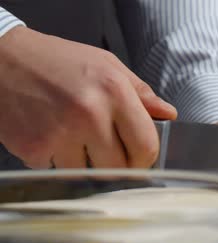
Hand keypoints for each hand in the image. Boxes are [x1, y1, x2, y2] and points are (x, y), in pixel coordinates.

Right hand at [0, 27, 176, 168]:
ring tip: (72, 133)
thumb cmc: (56, 61)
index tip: (138, 158)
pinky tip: (50, 134)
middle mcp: (89, 115)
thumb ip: (141, 93)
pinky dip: (56, 159)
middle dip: (116, 164)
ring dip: (83, 162)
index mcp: (114, 92)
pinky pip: (58, 170)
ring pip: (88, 174)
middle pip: (119, 169)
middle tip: (104, 147)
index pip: (147, 147)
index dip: (145, 158)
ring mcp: (60, 135)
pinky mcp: (33, 149)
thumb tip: (167, 114)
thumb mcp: (106, 65)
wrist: (1, 59)